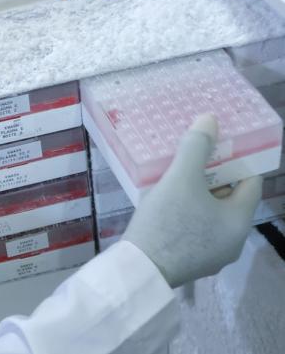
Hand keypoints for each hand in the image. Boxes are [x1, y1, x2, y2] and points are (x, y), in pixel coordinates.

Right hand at [122, 113, 261, 287]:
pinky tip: (166, 204)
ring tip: (175, 176)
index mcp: (239, 221)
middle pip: (229, 198)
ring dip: (197, 194)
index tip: (217, 145)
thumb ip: (196, 147)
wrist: (139, 269)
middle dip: (212, 175)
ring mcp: (212, 255)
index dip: (237, 159)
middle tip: (191, 157)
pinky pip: (197, 228)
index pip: (250, 182)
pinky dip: (187, 212)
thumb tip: (210, 119)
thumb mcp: (180, 179)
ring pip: (211, 213)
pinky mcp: (191, 261)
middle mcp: (233, 241)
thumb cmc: (167, 223)